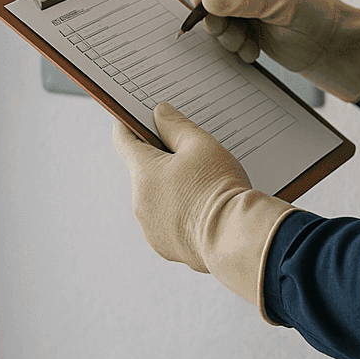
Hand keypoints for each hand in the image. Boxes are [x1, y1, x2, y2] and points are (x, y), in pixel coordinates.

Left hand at [111, 103, 293, 309]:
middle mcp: (140, 201)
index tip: (135, 117)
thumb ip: (175, 125)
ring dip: (171, 188)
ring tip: (204, 186)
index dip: (129, 124)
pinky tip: (203, 209)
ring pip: (156, 196)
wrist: (236, 236)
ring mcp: (150, 227)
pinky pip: (166, 221)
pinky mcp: (164, 245)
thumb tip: (159, 113)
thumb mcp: (200, 144)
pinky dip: (179, 213)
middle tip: (192, 155)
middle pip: (144, 170)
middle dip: (163, 160)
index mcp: (144, 172)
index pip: (123, 139)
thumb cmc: (219, 188)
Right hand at [190, 0, 359, 100]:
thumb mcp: (281, 0)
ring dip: (226, 32)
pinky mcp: (245, 22)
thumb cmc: (316, 12)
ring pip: (215, 12)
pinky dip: (234, 43)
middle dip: (216, 12)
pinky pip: (225, 32)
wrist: (328, 46)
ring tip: (245, 42)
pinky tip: (252, 49)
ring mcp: (246, 0)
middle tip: (221, 28)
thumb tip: (209, 0)